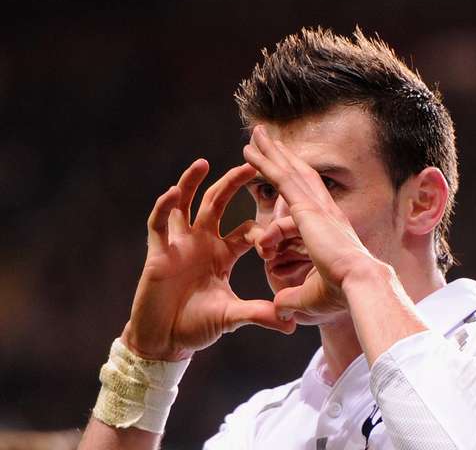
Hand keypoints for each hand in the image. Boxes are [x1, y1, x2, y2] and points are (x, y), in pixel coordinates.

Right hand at [121, 159, 294, 360]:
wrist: (165, 340)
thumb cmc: (197, 325)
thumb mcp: (233, 316)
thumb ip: (260, 314)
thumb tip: (291, 325)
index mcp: (223, 253)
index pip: (247, 229)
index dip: (262, 232)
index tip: (274, 243)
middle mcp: (202, 242)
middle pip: (218, 202)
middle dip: (233, 182)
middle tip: (252, 163)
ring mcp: (180, 244)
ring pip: (186, 204)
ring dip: (192, 182)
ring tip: (204, 162)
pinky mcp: (158, 252)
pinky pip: (160, 223)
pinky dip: (164, 207)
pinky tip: (172, 192)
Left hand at [243, 127, 375, 320]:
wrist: (359, 285)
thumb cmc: (342, 295)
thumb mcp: (309, 298)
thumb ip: (292, 299)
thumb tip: (279, 310)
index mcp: (330, 230)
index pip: (304, 209)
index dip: (285, 209)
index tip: (270, 216)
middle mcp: (326, 211)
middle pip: (301, 176)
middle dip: (284, 158)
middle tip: (270, 141)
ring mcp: (317, 207)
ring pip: (290, 171)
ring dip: (272, 152)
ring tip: (257, 135)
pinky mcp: (306, 208)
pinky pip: (281, 179)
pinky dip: (266, 163)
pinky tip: (249, 151)